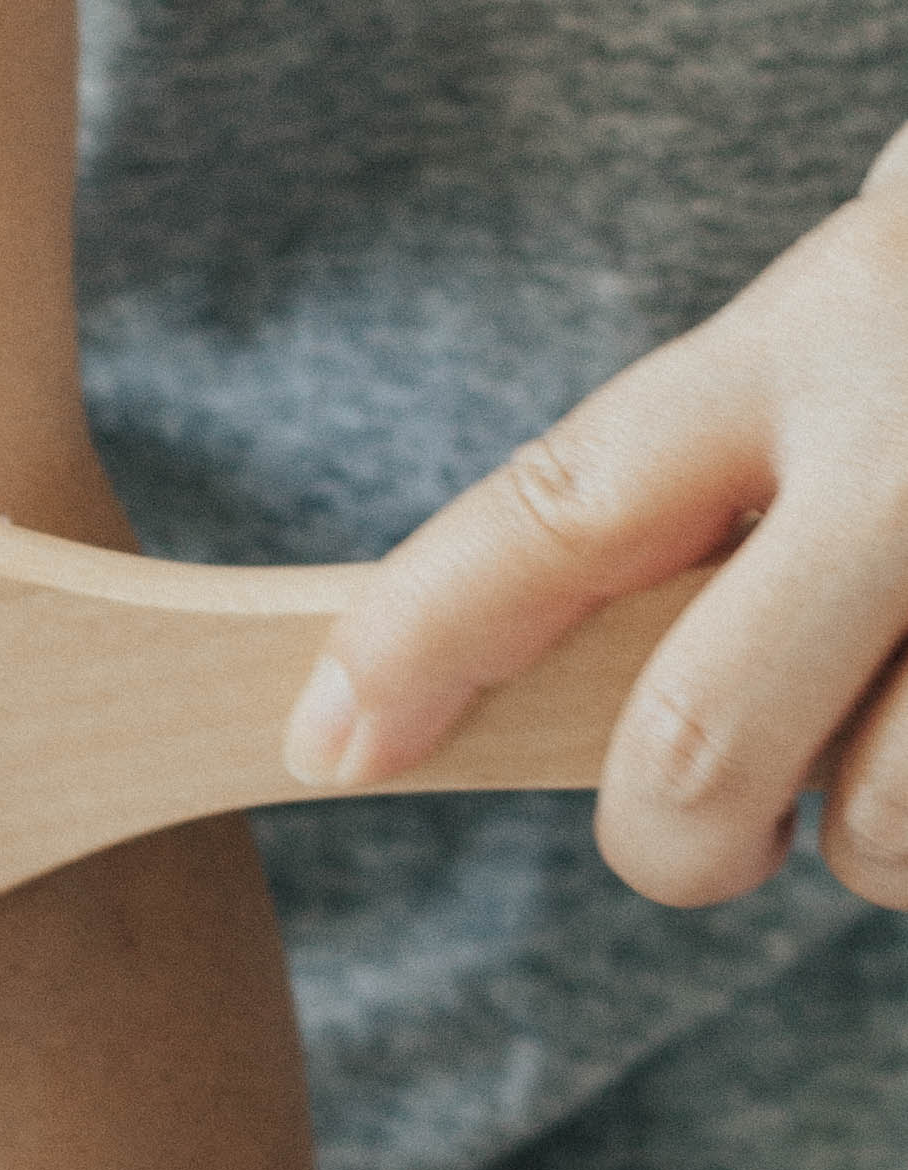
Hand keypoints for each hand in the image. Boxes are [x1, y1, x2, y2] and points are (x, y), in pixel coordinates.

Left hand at [282, 156, 907, 909]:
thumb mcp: (844, 326)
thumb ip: (710, 487)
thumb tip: (533, 687)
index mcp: (805, 347)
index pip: (554, 508)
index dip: (416, 643)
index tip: (319, 745)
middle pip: (695, 750)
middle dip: (670, 838)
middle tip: (695, 832)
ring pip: (891, 843)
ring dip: (888, 840)